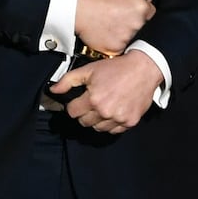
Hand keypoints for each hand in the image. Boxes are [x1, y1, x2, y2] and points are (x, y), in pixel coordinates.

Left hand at [48, 51, 162, 133]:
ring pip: (98, 128)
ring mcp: (118, 118)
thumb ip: (68, 80)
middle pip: (84, 122)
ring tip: (103, 107)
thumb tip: (53, 90)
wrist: (143, 69)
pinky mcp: (130, 122)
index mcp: (93, 99)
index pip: (73, 112)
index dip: (74, 105)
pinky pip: (114, 130)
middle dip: (85, 113)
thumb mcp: (89, 69)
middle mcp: (105, 112)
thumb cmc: (116, 67)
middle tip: (92, 102)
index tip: (80, 100)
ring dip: (98, 120)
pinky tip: (114, 111)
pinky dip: (112, 124)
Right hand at [74, 0, 154, 55]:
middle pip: (142, 27)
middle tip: (120, 19)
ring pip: (130, 38)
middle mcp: (137, 24)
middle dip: (133, 23)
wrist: (79, 9)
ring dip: (123, 34)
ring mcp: (127, 37)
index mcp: (141, 8)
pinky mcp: (116, 48)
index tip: (137, 14)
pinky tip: (105, 34)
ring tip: (110, 25)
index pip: (151, 13)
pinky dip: (113, 43)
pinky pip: (119, 48)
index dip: (143, 13)